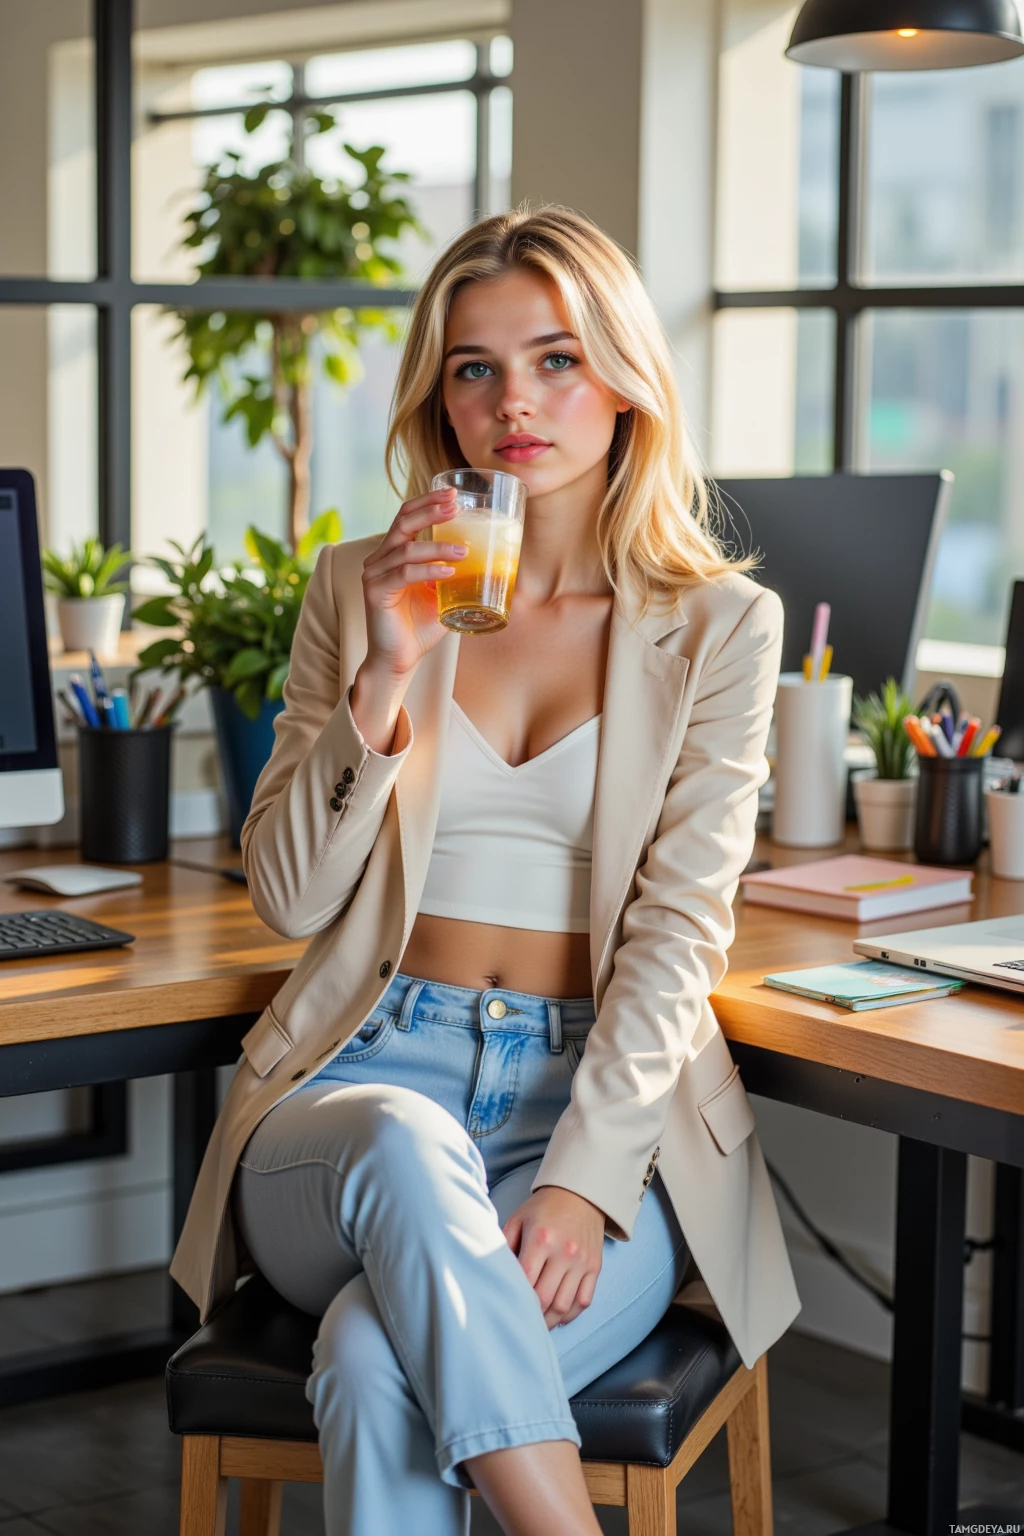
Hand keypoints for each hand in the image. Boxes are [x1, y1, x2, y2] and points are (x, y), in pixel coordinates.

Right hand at [360, 488, 467, 679]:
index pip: (406, 516)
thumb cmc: (420, 627)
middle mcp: (380, 560)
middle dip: (431, 511)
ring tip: (464, 551)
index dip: (427, 501)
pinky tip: (447, 572)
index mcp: (393, 554)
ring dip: (438, 547)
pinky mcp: (375, 593)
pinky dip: (428, 571)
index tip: (453, 493)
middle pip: (403, 522)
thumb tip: (491, 561)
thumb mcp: (443, 595)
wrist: (400, 659)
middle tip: (456, 506)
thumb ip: (456, 575)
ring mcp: (375, 575)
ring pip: (407, 549)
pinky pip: (404, 574)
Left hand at [503, 1187, 604, 1328]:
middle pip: (545, 1298)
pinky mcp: (595, 1267)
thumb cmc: (544, 1208)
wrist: (581, 1193)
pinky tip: (559, 1316)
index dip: (515, 1298)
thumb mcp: (518, 1219)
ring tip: (538, 1324)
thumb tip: (494, 1273)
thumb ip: (505, 1245)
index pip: (525, 1280)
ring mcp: (582, 1261)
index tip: (507, 1307)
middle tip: (521, 1322)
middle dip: (531, 1316)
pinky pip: (584, 1301)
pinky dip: (570, 1314)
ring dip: (550, 1321)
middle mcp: (564, 1252)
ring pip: (564, 1305)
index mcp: (541, 1239)